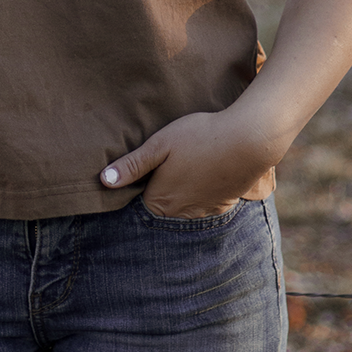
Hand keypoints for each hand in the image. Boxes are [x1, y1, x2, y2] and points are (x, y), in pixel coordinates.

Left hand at [99, 109, 278, 219]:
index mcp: (160, 201)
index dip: (136, 182)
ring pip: (181, 204)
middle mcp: (179, 214)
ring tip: (183, 164)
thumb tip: (104, 181)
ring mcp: (202, 212)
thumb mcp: (160, 144)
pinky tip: (202, 170)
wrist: (247, 141)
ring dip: (179, 189)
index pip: (137, 200)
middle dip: (156, 187)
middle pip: (159, 204)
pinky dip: (199, 190)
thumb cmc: (199, 137)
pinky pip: (201, 202)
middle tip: (162, 162)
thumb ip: (132, 165)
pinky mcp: (221, 205)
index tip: (139, 167)